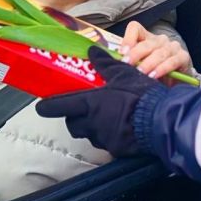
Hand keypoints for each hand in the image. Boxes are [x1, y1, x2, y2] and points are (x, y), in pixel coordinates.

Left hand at [36, 46, 163, 155]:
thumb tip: (92, 51)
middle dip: (73, 118)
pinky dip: (108, 135)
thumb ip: (105, 64)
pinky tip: (118, 127)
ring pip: (89, 134)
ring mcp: (104, 138)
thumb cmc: (139, 94)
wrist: (160, 120)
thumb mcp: (123, 73)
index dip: (48, 107)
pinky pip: (106, 142)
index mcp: (90, 104)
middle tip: (79, 110)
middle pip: (73, 124)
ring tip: (103, 117)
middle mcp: (92, 123)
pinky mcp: (116, 149)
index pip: (61, 107)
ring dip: (91, 127)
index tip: (41, 107)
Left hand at [121, 21, 191, 82]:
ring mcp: (173, 47)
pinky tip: (154, 76)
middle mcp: (160, 40)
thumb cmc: (154, 73)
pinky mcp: (184, 57)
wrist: (178, 82)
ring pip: (159, 52)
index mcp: (146, 38)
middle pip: (146, 43)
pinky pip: (173, 61)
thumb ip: (129, 63)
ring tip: (140, 72)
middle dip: (136, 54)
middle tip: (127, 64)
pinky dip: (163, 68)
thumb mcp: (140, 67)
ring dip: (148, 63)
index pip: (135, 28)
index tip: (121, 53)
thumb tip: (113, 66)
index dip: (128, 38)